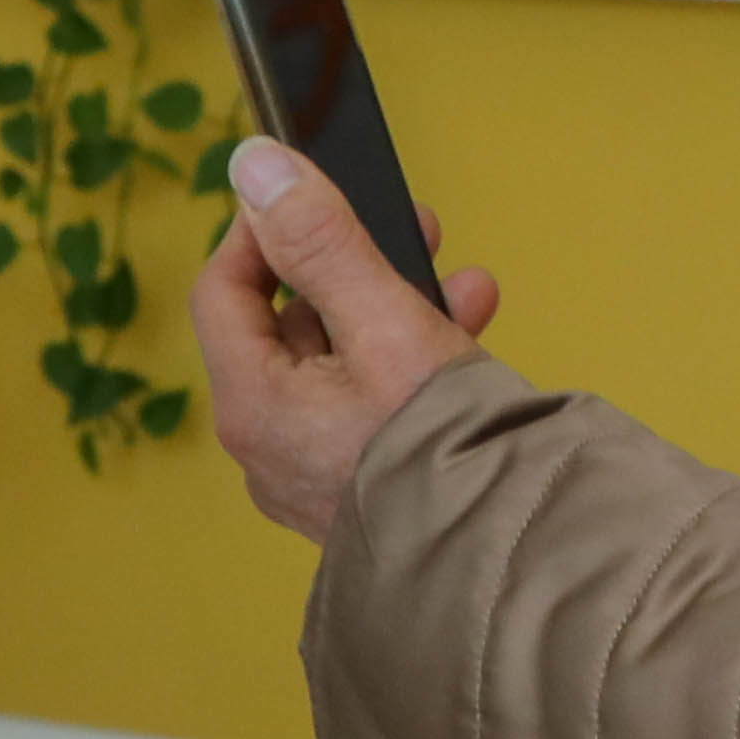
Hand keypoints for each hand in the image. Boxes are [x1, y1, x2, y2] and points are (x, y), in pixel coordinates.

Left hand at [190, 139, 503, 544]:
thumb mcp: (387, 325)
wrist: (515, 571)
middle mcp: (271, 446)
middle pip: (291, 325)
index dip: (263, 229)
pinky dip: (416, 364)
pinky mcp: (367, 492)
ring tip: (467, 283)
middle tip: (415, 225)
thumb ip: (323, 241)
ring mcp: (317, 476)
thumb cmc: (447, 455)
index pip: (223, 290)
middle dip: (356, 264)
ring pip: (344, 363)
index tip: (313, 190)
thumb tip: (255, 167)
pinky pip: (374, 407)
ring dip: (400, 309)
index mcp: (254, 405)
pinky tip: (473, 336)